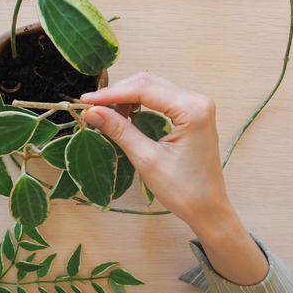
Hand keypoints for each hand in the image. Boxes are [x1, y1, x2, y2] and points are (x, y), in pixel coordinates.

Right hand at [80, 72, 268, 284]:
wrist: (208, 209)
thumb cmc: (183, 190)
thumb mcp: (146, 159)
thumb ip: (119, 130)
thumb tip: (91, 111)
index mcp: (192, 110)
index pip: (144, 89)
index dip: (111, 93)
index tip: (85, 100)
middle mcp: (197, 101)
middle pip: (148, 82)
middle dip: (117, 93)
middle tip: (91, 107)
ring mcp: (196, 106)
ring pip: (152, 87)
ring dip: (126, 97)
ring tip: (106, 114)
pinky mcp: (191, 113)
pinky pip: (159, 98)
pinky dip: (138, 102)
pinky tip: (124, 115)